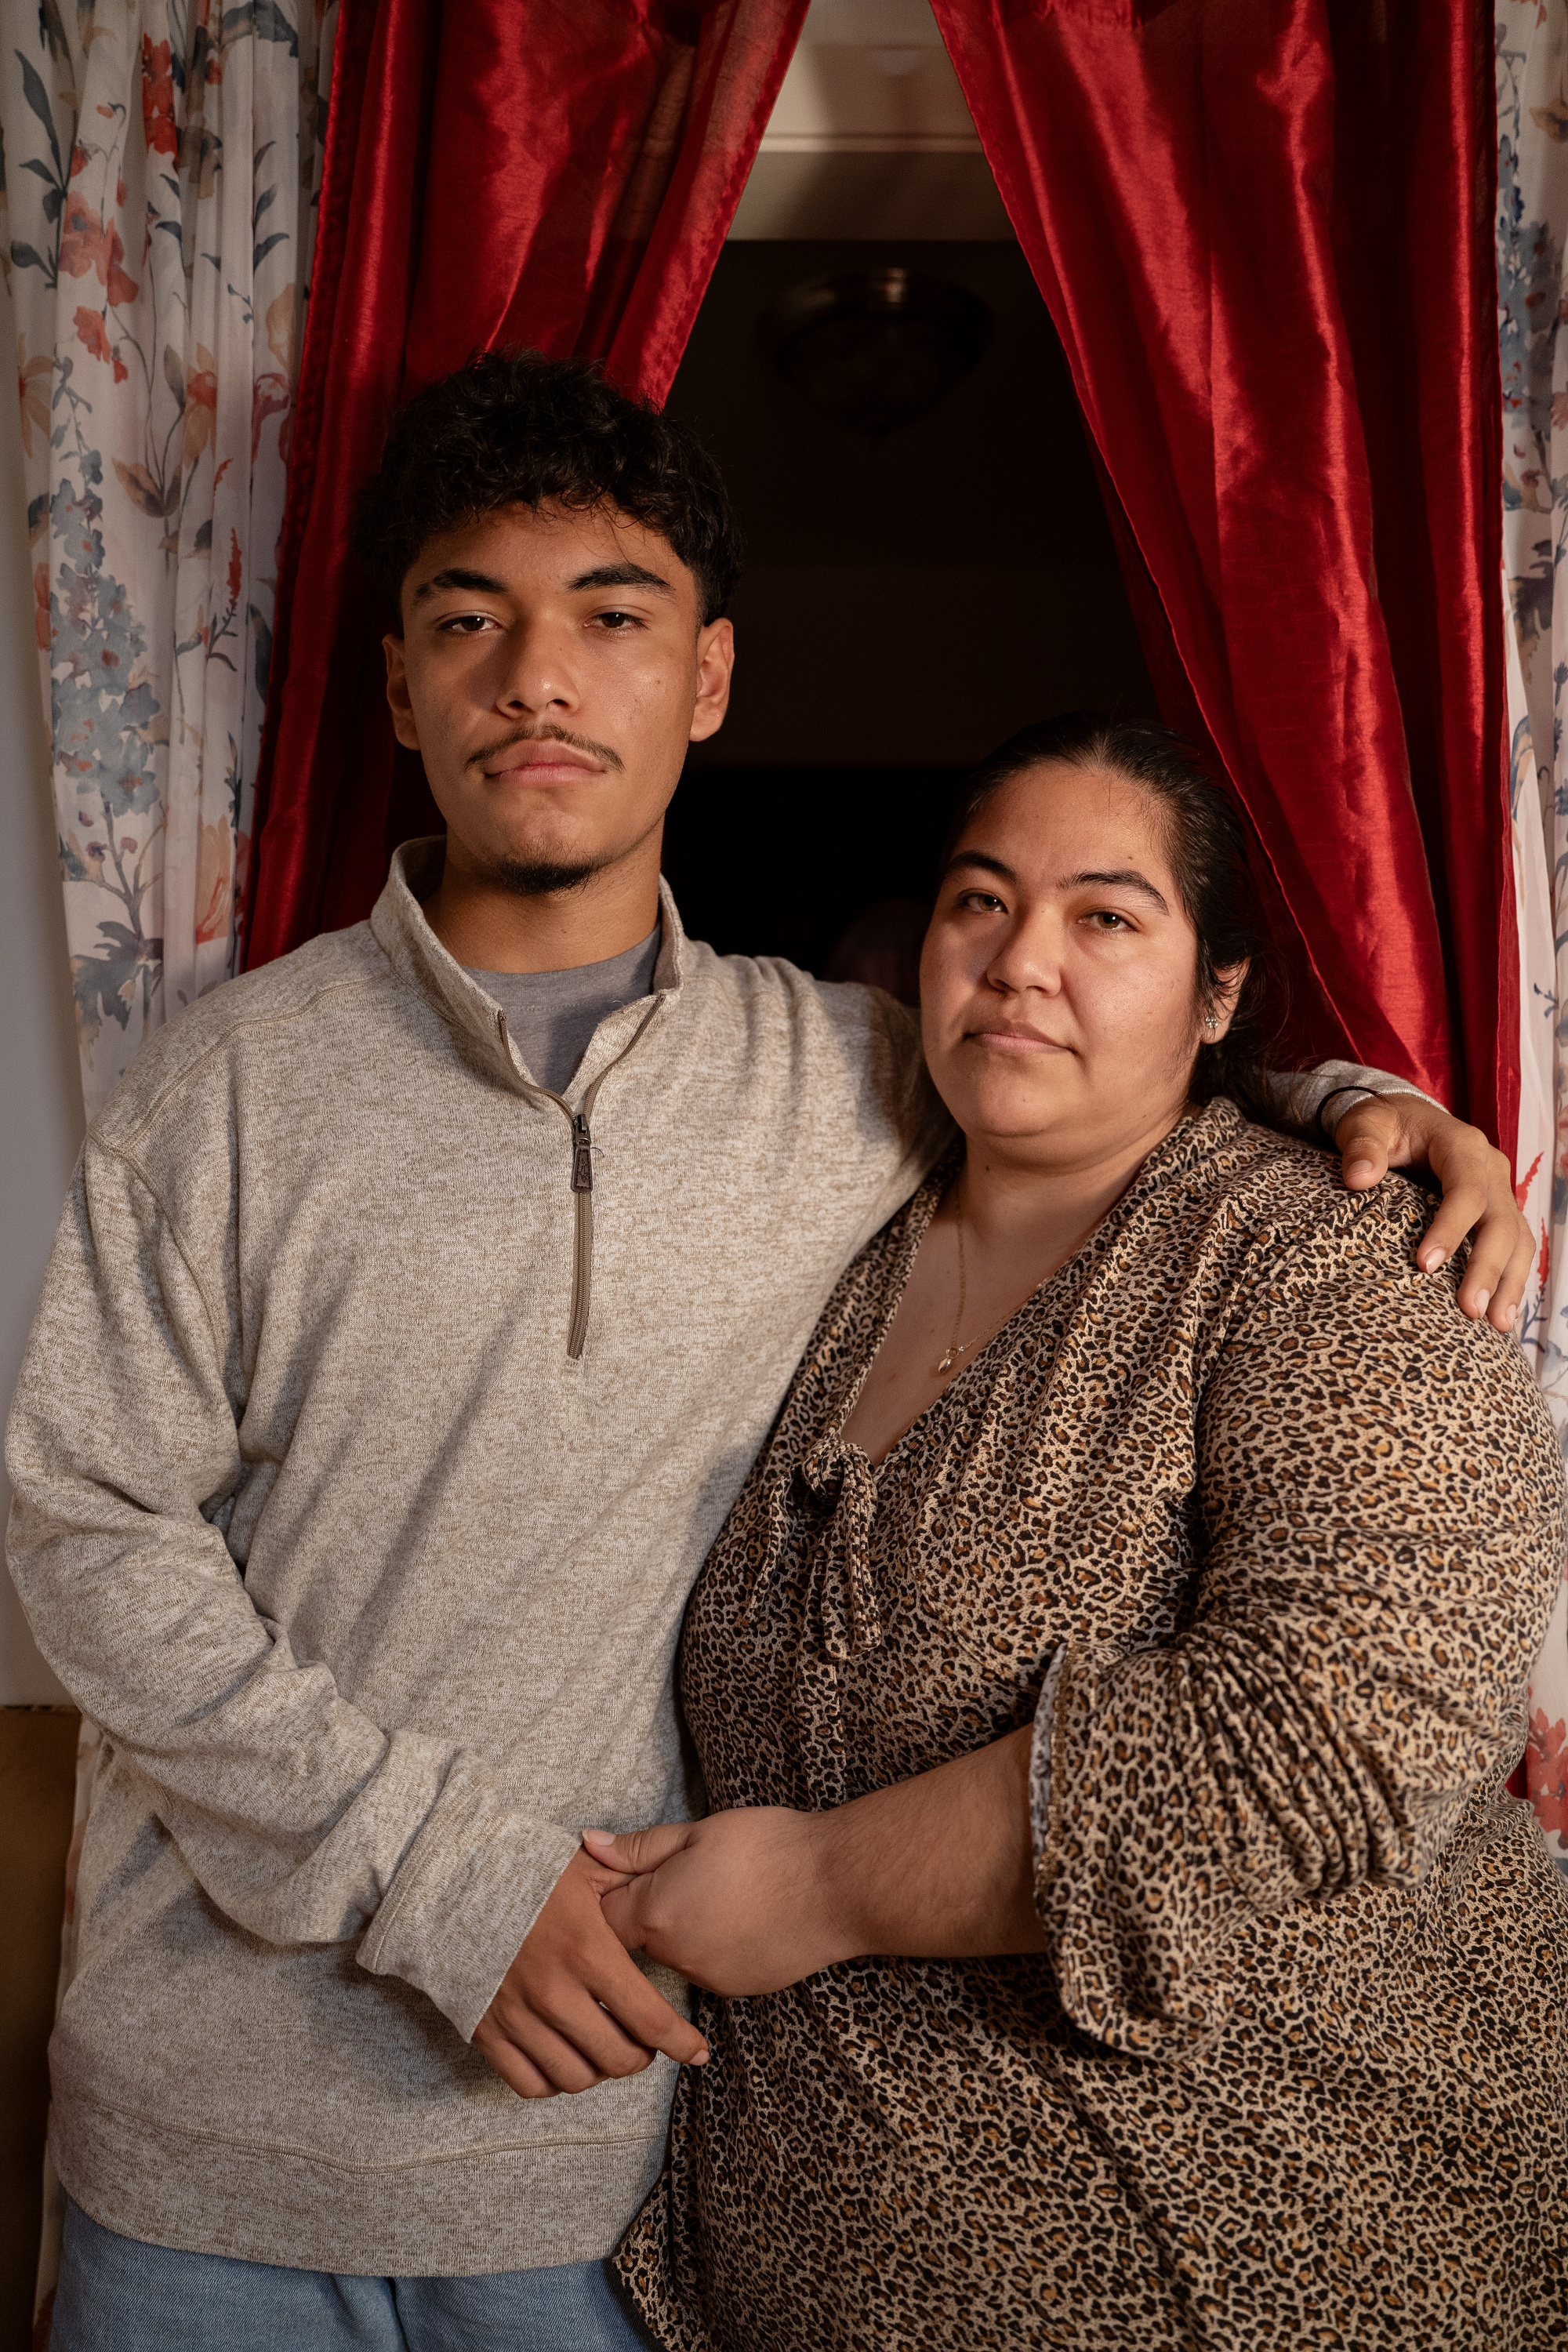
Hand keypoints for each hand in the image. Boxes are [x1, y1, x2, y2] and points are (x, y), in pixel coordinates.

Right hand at [472, 1846, 708, 2099]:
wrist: (446, 1880)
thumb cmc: (523, 1870)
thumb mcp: (584, 1868)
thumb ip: (631, 1881)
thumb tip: (668, 1885)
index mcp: (588, 1951)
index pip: (649, 2018)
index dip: (680, 2043)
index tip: (696, 2051)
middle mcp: (556, 1993)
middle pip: (617, 2059)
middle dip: (641, 2057)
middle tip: (646, 2043)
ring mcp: (518, 2017)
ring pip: (576, 2078)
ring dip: (600, 2071)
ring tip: (607, 2049)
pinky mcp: (486, 2032)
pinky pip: (529, 2084)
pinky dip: (554, 2081)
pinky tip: (566, 2057)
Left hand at [586, 1811, 845, 1997]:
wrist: (836, 1886)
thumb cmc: (768, 1848)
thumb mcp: (698, 1832)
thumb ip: (639, 1848)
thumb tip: (589, 1845)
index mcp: (656, 1913)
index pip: (601, 1918)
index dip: (612, 1892)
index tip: (633, 1871)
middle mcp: (675, 1958)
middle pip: (640, 1939)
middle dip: (653, 1908)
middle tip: (689, 1873)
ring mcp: (709, 1979)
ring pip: (678, 1954)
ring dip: (687, 1928)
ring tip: (725, 1893)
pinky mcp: (740, 1989)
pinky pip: (711, 1967)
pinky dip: (719, 1946)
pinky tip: (747, 1917)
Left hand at [1332, 1093, 1532, 1329]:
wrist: (1401, 1119)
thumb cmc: (1381, 1124)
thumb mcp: (1365, 1124)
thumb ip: (1361, 1145)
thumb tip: (1358, 1178)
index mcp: (1462, 1146)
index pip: (1467, 1190)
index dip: (1450, 1228)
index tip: (1424, 1265)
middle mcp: (1490, 1169)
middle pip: (1501, 1222)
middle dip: (1488, 1268)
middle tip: (1470, 1309)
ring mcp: (1498, 1192)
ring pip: (1518, 1239)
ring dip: (1509, 1283)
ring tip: (1496, 1325)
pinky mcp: (1496, 1212)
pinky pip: (1515, 1247)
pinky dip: (1511, 1280)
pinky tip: (1500, 1314)